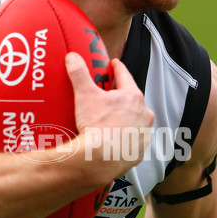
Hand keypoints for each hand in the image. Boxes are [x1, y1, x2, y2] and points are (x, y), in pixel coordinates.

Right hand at [65, 53, 153, 174]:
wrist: (100, 159)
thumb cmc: (97, 126)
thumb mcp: (84, 94)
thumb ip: (79, 73)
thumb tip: (72, 58)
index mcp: (133, 97)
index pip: (125, 76)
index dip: (117, 68)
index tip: (114, 64)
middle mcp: (144, 114)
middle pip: (132, 99)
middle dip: (122, 96)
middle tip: (108, 96)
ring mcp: (143, 134)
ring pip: (136, 121)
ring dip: (127, 118)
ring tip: (111, 120)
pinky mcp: (139, 151)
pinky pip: (133, 141)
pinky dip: (126, 138)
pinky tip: (115, 140)